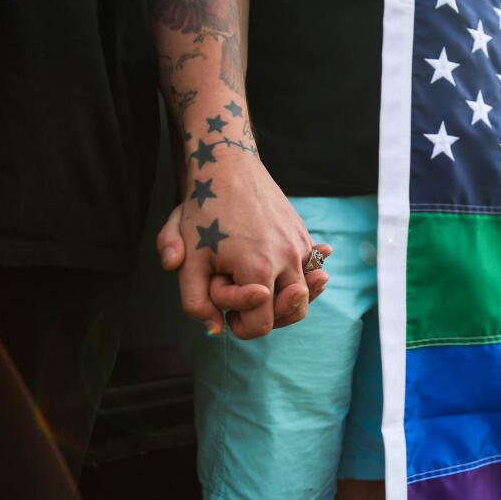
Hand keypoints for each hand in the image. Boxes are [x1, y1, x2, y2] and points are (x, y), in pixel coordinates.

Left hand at [156, 153, 331, 337]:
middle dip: (268, 315)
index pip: (261, 325)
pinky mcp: (304, 235)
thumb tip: (215, 331)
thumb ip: (195, 302)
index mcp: (258, 270)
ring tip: (261, 288)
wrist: (229, 168)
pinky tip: (284, 271)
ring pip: (307, 293)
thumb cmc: (205, 212)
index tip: (224, 307)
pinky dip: (301, 276)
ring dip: (285, 298)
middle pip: (294, 313)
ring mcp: (301, 245)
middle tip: (242, 299)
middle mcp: (288, 259)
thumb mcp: (188, 259)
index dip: (240, 325)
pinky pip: (312, 268)